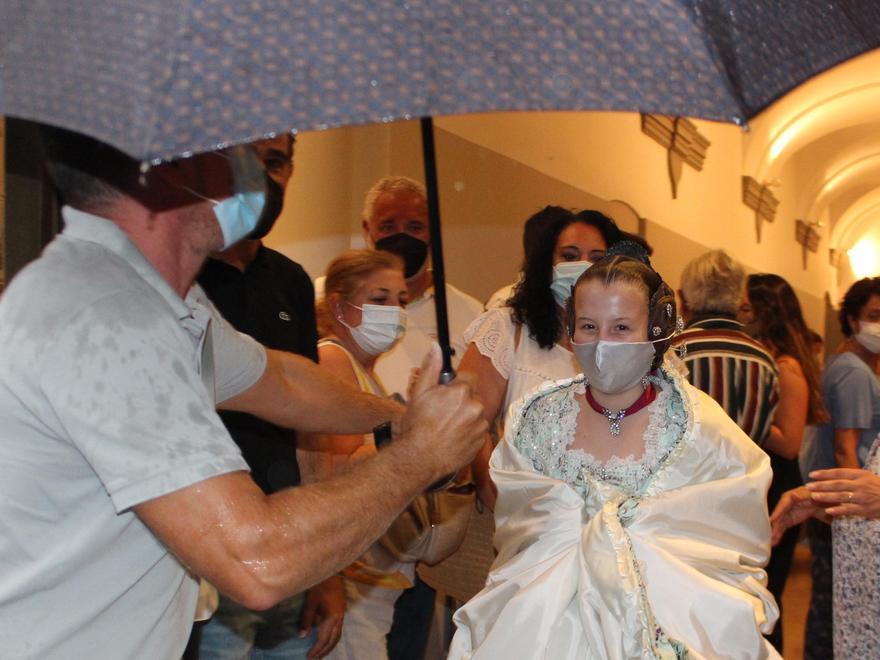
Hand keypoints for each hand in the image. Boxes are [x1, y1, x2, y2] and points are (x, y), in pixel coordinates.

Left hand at [299, 576, 345, 658]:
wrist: (331, 569)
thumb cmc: (319, 584)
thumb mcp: (310, 601)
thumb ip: (307, 618)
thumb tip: (303, 636)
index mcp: (332, 617)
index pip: (324, 639)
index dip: (317, 650)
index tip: (309, 657)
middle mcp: (340, 617)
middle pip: (334, 640)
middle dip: (324, 651)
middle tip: (315, 658)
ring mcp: (342, 612)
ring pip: (338, 634)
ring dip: (329, 644)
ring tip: (320, 651)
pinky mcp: (341, 608)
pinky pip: (338, 627)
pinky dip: (332, 636)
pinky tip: (325, 636)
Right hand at [396, 344, 487, 482]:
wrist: (420, 458)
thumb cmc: (417, 426)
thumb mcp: (419, 393)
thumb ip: (431, 368)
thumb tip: (436, 347)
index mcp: (462, 392)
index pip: (469, 377)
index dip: (457, 384)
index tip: (447, 392)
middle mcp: (476, 407)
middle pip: (473, 396)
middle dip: (462, 400)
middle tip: (444, 411)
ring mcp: (480, 426)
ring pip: (476, 414)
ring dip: (466, 416)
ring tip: (447, 426)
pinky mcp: (481, 442)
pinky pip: (477, 431)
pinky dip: (469, 432)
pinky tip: (453, 437)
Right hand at [769, 486, 818, 545]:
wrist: (818, 500)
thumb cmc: (813, 494)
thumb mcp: (810, 494)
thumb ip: (801, 495)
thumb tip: (792, 495)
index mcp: (788, 498)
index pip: (781, 506)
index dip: (776, 513)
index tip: (771, 520)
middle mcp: (783, 507)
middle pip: (778, 517)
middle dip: (773, 526)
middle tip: (768, 535)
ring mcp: (785, 515)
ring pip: (779, 525)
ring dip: (775, 533)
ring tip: (771, 542)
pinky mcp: (788, 521)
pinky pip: (783, 528)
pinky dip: (779, 535)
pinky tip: (775, 542)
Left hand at [806, 468, 879, 518]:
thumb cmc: (878, 487)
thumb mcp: (867, 477)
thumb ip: (851, 476)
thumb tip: (831, 476)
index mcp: (860, 475)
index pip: (839, 473)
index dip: (824, 473)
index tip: (812, 475)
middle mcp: (861, 485)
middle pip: (838, 484)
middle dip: (822, 485)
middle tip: (808, 486)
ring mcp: (863, 497)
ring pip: (841, 497)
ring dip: (826, 497)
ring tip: (814, 496)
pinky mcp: (866, 510)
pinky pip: (850, 510)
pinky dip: (839, 510)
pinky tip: (828, 510)